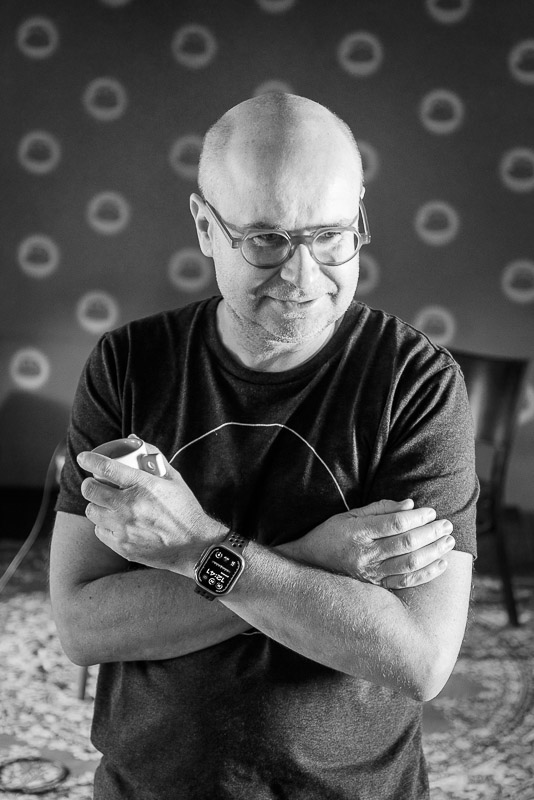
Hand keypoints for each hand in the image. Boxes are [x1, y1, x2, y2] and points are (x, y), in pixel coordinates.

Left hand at [77, 448, 225, 574]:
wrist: (195, 545)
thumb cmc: (185, 509)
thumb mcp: (173, 479)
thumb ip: (153, 457)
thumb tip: (133, 439)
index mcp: (143, 486)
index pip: (106, 467)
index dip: (90, 460)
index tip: (83, 458)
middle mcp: (129, 506)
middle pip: (91, 490)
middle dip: (89, 484)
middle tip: (95, 483)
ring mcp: (124, 528)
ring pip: (92, 511)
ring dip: (96, 505)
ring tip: (106, 504)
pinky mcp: (122, 546)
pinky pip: (99, 531)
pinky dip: (103, 525)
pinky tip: (114, 522)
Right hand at [282, 499, 454, 589]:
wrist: (308, 564)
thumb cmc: (330, 535)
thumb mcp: (349, 514)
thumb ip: (380, 509)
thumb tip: (409, 505)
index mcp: (357, 533)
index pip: (395, 524)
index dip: (417, 517)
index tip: (431, 512)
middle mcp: (364, 555)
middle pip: (406, 544)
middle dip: (431, 533)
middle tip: (446, 525)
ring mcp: (370, 574)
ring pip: (409, 565)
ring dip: (433, 553)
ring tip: (448, 542)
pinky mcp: (375, 586)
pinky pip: (405, 582)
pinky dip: (426, 574)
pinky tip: (440, 564)